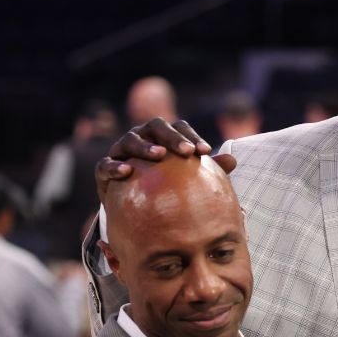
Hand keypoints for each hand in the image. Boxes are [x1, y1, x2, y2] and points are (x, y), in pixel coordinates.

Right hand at [95, 118, 236, 200]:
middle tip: (187, 151)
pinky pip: (106, 165)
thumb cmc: (165, 190)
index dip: (191, 135)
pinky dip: (115, 166)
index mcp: (161, 136)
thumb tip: (233, 161)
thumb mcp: (186, 180)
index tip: (206, 151)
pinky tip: (128, 171)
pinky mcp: (104, 171)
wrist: (133, 210)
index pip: (177, 127)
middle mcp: (141, 138)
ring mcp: (120, 152)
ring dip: (145, 145)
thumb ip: (207, 169)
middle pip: (154, 126)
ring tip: (159, 154)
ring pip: (130, 140)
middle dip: (171, 136)